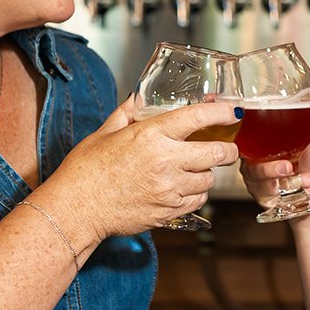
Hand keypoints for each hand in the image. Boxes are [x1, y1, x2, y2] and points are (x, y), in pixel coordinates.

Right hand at [46, 96, 240, 238]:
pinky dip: (197, 194)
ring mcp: (169, 189)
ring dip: (207, 173)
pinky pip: (198, 201)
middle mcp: (165, 161)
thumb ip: (128, 113)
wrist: (76, 209)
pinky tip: (185, 188)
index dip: (223, 113)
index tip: (233, 112)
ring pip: (209, 180)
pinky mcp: (169, 211)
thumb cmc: (86, 171)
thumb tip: (139, 98)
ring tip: (195, 169)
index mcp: (151, 136)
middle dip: (228, 149)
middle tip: (227, 148)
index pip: (199, 118)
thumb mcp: (105, 133)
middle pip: (217, 153)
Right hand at [240, 83, 309, 207]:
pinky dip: (287, 189)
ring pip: (256, 176)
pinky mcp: (263, 194)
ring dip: (278, 177)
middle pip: (247, 156)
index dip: (244, 130)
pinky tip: (304, 184)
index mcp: (266, 139)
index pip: (246, 130)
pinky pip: (265, 192)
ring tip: (297, 175)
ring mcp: (258, 176)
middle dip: (267, 165)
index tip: (261, 134)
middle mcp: (257, 157)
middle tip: (287, 166)